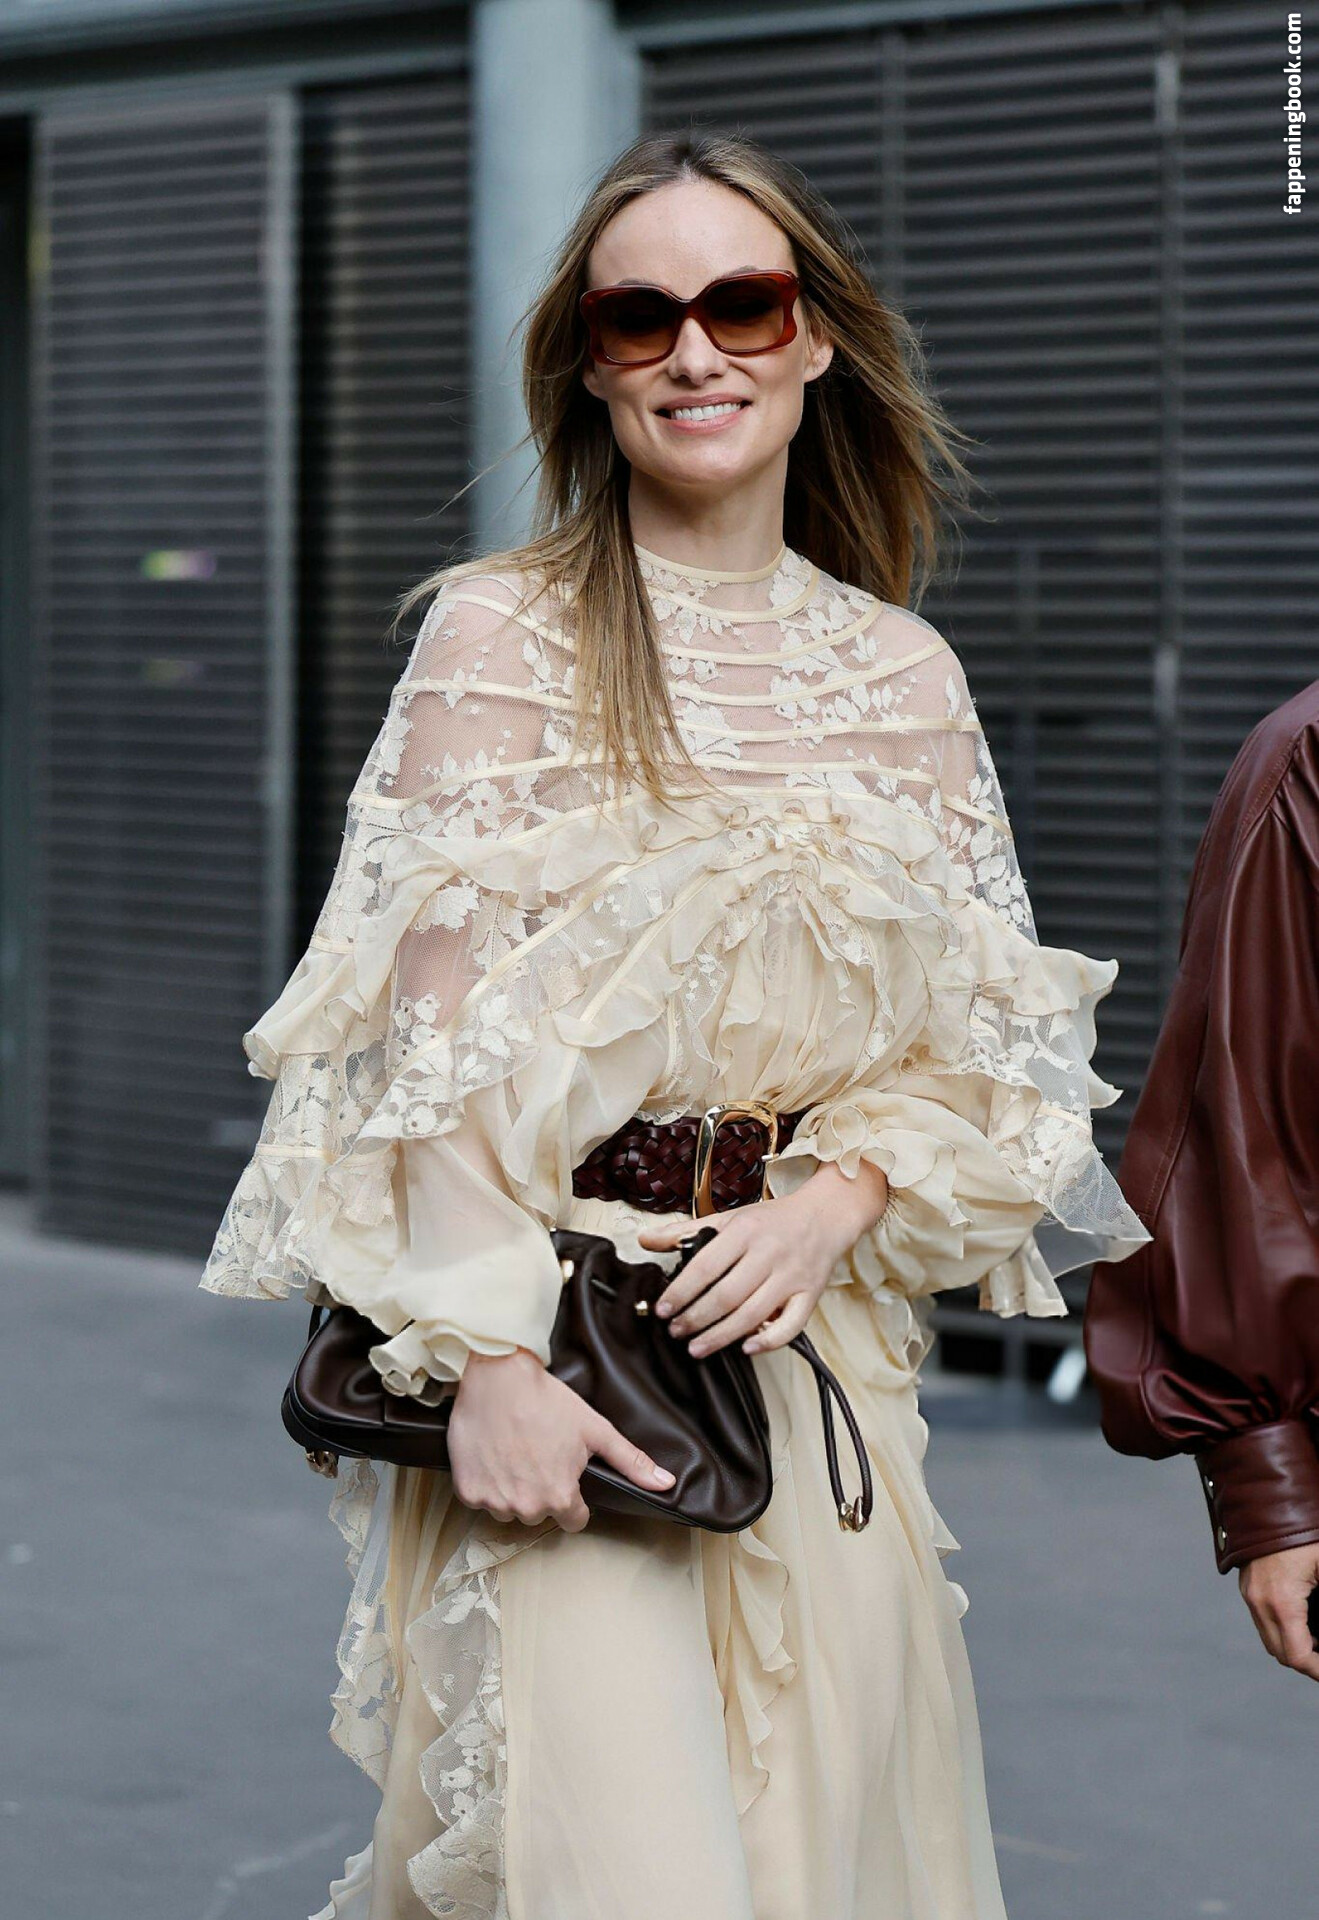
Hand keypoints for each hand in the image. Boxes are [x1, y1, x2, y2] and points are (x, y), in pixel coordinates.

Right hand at [447, 1346, 675, 1531]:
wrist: (497, 1377)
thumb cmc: (547, 1400)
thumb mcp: (595, 1429)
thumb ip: (631, 1462)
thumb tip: (667, 1484)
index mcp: (561, 1497)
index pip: (574, 1519)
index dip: (572, 1496)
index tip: (563, 1471)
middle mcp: (527, 1507)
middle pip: (541, 1513)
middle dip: (542, 1490)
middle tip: (538, 1454)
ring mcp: (494, 1501)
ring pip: (510, 1509)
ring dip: (513, 1489)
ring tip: (515, 1452)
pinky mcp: (467, 1492)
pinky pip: (481, 1499)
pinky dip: (487, 1482)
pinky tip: (494, 1455)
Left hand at [635, 1161, 887, 1359]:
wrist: (825, 1215)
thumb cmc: (772, 1221)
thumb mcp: (729, 1218)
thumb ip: (685, 1231)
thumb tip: (644, 1239)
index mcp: (744, 1231)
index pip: (705, 1267)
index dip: (680, 1292)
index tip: (663, 1310)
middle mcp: (768, 1253)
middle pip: (726, 1295)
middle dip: (696, 1319)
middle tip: (676, 1332)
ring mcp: (791, 1276)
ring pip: (752, 1314)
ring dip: (721, 1336)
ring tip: (697, 1347)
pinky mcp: (809, 1295)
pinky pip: (791, 1326)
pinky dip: (769, 1341)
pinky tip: (746, 1349)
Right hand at [1239, 1542, 1318, 1681]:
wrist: (1266, 1498)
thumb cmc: (1302, 1529)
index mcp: (1281, 1602)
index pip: (1297, 1656)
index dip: (1318, 1671)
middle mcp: (1259, 1602)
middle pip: (1280, 1654)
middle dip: (1306, 1662)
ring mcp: (1249, 1594)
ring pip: (1269, 1639)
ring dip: (1293, 1647)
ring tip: (1318, 1643)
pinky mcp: (1247, 1585)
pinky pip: (1263, 1621)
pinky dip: (1282, 1630)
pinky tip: (1303, 1622)